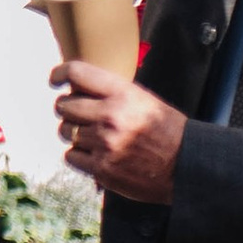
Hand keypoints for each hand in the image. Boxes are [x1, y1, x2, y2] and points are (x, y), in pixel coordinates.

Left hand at [51, 58, 183, 200]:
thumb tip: (78, 86)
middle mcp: (111, 117)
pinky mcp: (102, 169)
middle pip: (64, 105)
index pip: (77, 73)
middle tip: (79, 114)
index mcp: (123, 94)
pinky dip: (79, 155)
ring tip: (93, 135)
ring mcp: (104, 144)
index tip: (56, 80)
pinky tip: (96, 153)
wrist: (186, 166)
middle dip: (68, 109)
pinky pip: (71, 156)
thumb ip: (112, 92)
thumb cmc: (166, 131)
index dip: (60, 74)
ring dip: (74, 132)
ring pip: (66, 131)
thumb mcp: (144, 100)